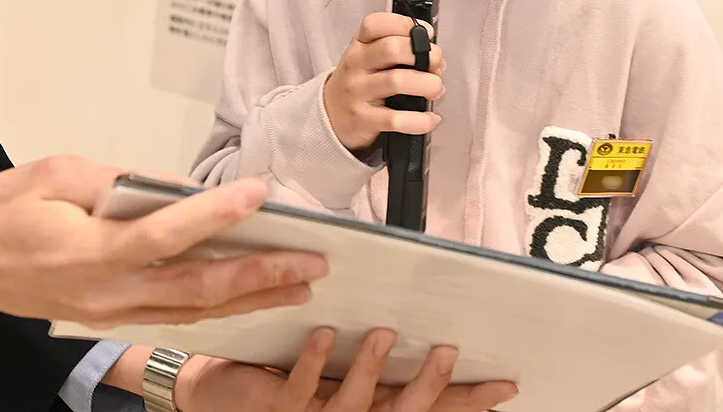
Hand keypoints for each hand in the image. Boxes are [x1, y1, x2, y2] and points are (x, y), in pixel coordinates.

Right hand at [0, 154, 326, 325]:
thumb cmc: (1, 211)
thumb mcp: (56, 173)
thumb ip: (117, 179)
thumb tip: (174, 187)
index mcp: (91, 251)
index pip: (168, 236)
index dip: (217, 215)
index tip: (260, 191)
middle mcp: (106, 293)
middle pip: (197, 289)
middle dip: (261, 275)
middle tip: (313, 261)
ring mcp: (109, 312)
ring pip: (193, 311)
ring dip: (250, 298)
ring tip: (301, 284)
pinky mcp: (109, 317)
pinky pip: (173, 316)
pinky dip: (217, 309)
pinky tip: (250, 298)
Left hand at [176, 328, 517, 411]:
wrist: (218, 400)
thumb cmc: (283, 381)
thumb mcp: (339, 371)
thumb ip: (377, 358)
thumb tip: (415, 319)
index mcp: (371, 410)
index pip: (428, 411)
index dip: (467, 402)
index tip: (504, 385)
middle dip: (428, 389)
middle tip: (448, 352)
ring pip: (350, 405)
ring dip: (369, 369)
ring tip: (384, 332)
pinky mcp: (276, 409)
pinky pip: (297, 388)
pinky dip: (312, 362)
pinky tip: (323, 334)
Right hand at [324, 13, 444, 151]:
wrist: (329, 117)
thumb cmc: (359, 84)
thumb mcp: (368, 60)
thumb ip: (397, 51)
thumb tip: (435, 58)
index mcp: (359, 45)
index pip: (376, 24)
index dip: (405, 24)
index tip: (427, 34)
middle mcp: (356, 65)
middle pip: (391, 48)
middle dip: (425, 54)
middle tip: (437, 66)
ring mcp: (357, 92)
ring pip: (396, 81)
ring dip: (427, 85)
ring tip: (435, 90)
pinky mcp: (362, 119)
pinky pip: (395, 119)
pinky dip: (420, 120)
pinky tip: (430, 119)